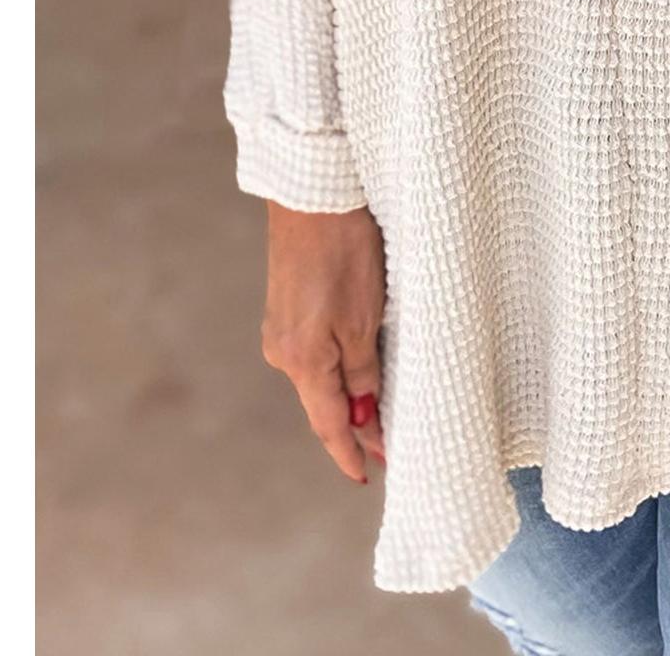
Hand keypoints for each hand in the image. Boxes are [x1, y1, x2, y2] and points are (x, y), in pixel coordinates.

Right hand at [260, 202, 387, 483]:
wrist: (314, 191)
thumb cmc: (343, 250)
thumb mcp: (363, 317)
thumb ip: (362, 371)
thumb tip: (362, 415)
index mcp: (301, 360)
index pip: (328, 424)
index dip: (349, 452)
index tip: (366, 476)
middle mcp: (283, 350)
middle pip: (322, 402)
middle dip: (354, 425)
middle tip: (387, 447)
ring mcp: (282, 326)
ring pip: (320, 375)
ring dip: (348, 391)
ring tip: (380, 409)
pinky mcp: (288, 303)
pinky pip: (316, 349)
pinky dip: (338, 363)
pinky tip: (359, 362)